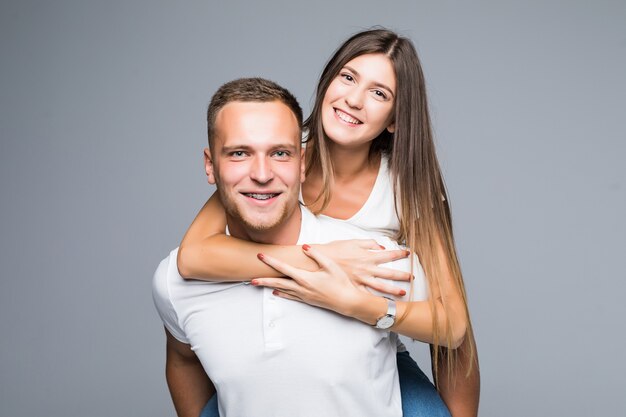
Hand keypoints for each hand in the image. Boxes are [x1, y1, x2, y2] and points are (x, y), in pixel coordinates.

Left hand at [252, 245, 373, 316]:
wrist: (348, 301)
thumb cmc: (341, 282)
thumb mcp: (331, 265)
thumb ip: (316, 255)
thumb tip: (304, 247)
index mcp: (305, 278)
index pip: (283, 268)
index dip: (271, 261)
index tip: (260, 256)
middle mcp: (301, 288)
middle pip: (277, 282)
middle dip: (263, 279)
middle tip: (250, 277)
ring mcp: (304, 295)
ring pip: (282, 290)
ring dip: (269, 286)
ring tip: (257, 283)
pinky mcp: (307, 300)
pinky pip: (290, 296)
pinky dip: (281, 293)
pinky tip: (275, 292)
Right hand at [314, 239, 410, 296]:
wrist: (318, 261)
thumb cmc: (334, 250)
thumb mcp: (352, 242)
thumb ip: (368, 243)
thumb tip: (381, 246)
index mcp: (367, 256)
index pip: (388, 254)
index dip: (399, 254)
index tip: (408, 253)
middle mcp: (366, 269)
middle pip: (389, 273)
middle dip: (402, 275)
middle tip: (412, 277)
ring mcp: (360, 280)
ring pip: (381, 287)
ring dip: (393, 290)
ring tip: (403, 293)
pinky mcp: (353, 288)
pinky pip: (367, 295)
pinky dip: (376, 300)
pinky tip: (383, 304)